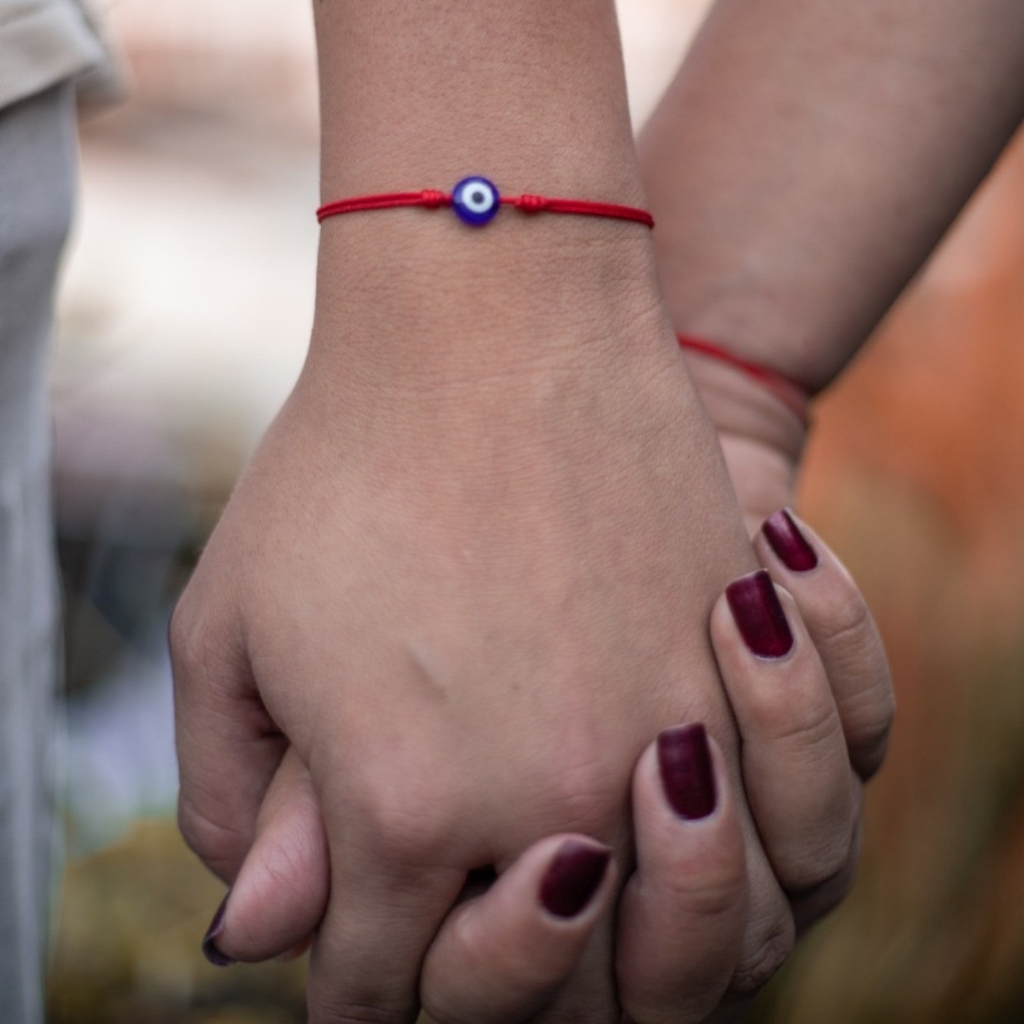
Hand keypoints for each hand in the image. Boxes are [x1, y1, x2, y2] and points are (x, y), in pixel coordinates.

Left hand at [171, 230, 787, 1021]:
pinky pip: (779, 830)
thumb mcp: (228, 628)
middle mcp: (544, 801)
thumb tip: (257, 929)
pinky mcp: (735, 670)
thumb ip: (232, 799)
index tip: (363, 959)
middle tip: (472, 947)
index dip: (360, 990)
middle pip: (547, 1010)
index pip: (378, 992)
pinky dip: (741, 854)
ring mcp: (662, 739)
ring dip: (645, 961)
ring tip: (601, 901)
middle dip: (491, 1001)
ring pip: (696, 953)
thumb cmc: (341, 464)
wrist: (494, 323)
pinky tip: (694, 807)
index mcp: (399, 810)